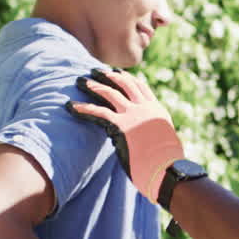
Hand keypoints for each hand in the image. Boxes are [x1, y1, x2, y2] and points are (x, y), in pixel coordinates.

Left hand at [66, 69, 183, 202]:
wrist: (168, 167)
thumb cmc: (168, 162)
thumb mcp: (166, 140)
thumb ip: (156, 132)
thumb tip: (150, 138)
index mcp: (156, 110)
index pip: (141, 87)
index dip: (128, 79)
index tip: (118, 73)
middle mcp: (145, 108)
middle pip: (124, 84)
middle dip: (108, 76)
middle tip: (96, 71)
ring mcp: (133, 115)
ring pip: (110, 94)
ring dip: (94, 86)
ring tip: (80, 81)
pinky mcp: (121, 126)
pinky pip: (98, 113)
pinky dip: (83, 108)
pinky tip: (71, 106)